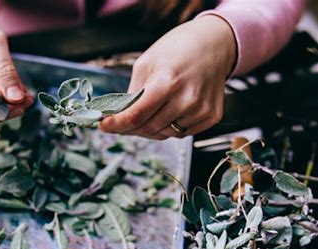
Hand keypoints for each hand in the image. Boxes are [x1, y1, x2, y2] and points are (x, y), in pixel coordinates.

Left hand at [100, 15, 235, 139]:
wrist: (215, 44)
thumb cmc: (177, 49)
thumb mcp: (146, 63)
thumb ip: (133, 93)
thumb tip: (120, 116)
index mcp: (167, 81)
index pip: (136, 115)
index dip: (116, 124)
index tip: (103, 126)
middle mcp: (187, 99)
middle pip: (148, 128)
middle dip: (130, 128)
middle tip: (121, 122)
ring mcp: (201, 110)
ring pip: (165, 134)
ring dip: (150, 129)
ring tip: (148, 112)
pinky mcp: (211, 117)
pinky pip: (182, 133)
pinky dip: (169, 127)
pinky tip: (169, 111)